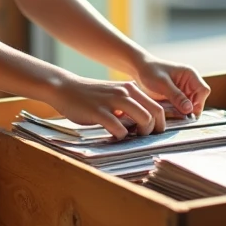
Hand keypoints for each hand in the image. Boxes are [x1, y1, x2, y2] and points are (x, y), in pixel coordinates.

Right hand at [48, 75, 165, 139]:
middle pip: (155, 114)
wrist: (64, 88)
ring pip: (143, 119)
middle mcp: (125, 92)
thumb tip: (145, 125)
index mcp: (130, 88)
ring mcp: (112, 101)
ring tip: (129, 136)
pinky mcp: (99, 112)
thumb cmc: (91, 96)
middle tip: (141, 136)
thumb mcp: (114, 95)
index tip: (152, 134)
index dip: (160, 124)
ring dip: (141, 133)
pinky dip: (120, 136)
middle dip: (153, 130)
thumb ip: (129, 106)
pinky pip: (119, 129)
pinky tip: (112, 135)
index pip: (158, 107)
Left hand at [131, 57, 211, 117]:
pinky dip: (177, 112)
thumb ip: (176, 96)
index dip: (198, 102)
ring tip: (170, 112)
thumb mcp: (162, 84)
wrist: (139, 69)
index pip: (203, 91)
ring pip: (191, 106)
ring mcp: (184, 90)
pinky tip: (168, 111)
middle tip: (177, 114)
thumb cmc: (150, 71)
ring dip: (183, 112)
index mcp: (190, 74)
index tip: (187, 111)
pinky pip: (182, 108)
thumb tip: (189, 109)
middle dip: (190, 109)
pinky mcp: (178, 97)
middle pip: (199, 101)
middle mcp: (190, 83)